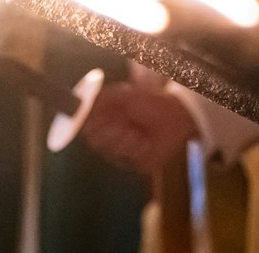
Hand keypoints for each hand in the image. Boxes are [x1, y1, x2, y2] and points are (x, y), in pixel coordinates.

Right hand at [78, 83, 198, 177]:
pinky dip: (137, 149)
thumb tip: (81, 101)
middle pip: (96, 142)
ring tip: (139, 132)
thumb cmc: (152, 102)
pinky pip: (127, 162)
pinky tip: (145, 143)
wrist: (177, 115)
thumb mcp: (125, 94)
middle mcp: (112, 138)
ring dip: (126, 139)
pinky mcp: (136, 163)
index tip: (101, 118)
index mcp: (107, 121)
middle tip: (127, 125)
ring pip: (111, 152)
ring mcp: (123, 152)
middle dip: (112, 131)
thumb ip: (101, 97)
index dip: (92, 125)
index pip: (87, 129)